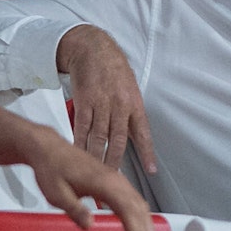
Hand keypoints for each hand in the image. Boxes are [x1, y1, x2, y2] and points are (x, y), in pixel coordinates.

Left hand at [20, 129, 158, 230]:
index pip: (127, 209)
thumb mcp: (57, 193)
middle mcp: (113, 178)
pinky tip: (140, 225)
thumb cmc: (52, 166)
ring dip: (146, 224)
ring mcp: (115, 178)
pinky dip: (140, 215)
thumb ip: (75, 209)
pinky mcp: (112, 180)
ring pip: (139, 203)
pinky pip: (133, 199)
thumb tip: (89, 224)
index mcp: (103, 181)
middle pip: (138, 208)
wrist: (49, 149)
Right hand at [56, 25, 156, 172]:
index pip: (143, 132)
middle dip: (115, 163)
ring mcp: (101, 104)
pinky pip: (82, 128)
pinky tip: (79, 154)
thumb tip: (135, 137)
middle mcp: (119, 105)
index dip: (147, 153)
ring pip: (99, 138)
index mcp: (134, 103)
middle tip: (112, 180)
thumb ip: (131, 114)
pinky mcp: (83, 102)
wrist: (93, 49)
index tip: (151, 170)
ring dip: (96, 158)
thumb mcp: (130, 89)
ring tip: (94, 174)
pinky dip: (80, 143)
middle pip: (118, 140)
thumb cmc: (113, 69)